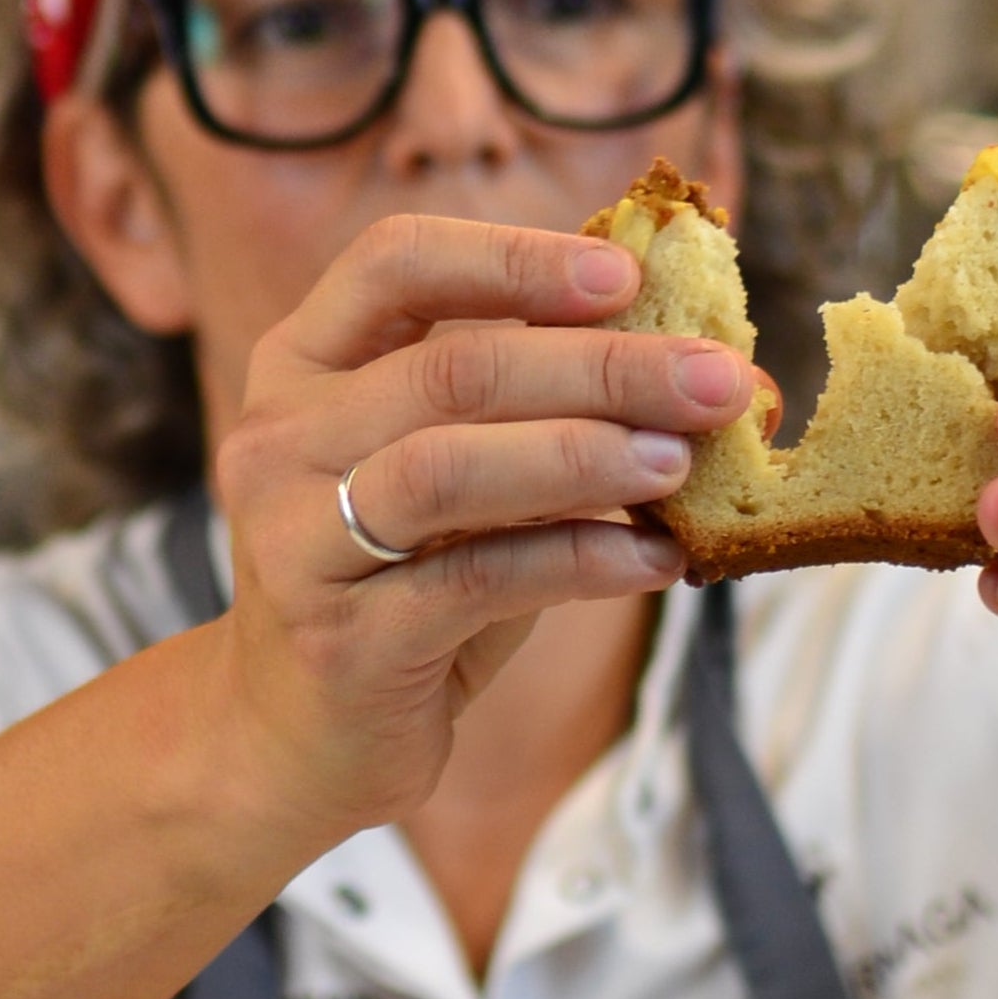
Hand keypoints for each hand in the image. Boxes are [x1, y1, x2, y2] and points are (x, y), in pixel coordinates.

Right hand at [208, 213, 751, 840]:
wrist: (296, 740)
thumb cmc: (397, 585)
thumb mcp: (453, 476)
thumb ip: (532, 411)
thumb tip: (693, 365)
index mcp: (304, 365)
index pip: (395, 263)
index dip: (515, 258)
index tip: (628, 273)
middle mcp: (282, 440)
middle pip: (450, 370)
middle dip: (601, 367)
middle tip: (716, 379)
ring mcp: (299, 541)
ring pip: (448, 468)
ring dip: (584, 456)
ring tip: (681, 462)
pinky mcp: (344, 642)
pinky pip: (478, 580)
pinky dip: (581, 561)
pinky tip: (655, 561)